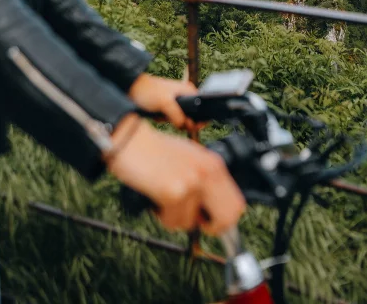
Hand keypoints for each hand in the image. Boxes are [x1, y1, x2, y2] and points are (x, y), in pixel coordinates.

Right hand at [106, 118, 245, 235]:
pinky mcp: (175, 192)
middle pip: (226, 219)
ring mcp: (192, 182)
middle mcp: (207, 172)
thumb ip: (204, 180)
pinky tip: (155, 197)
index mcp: (213, 163)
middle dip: (210, 227)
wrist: (129, 140)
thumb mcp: (188, 158)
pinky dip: (162, 216)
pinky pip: (173, 222)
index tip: (209, 221)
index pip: (236, 204)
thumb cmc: (153, 150)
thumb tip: (213, 211)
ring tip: (164, 198)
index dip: (224, 220)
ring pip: (191, 224)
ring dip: (175, 217)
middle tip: (193, 220)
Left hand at [128, 73, 196, 130]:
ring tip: (161, 114)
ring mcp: (176, 103)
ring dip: (170, 121)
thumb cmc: (148, 91)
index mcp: (188, 91)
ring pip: (180, 120)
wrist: (131, 89)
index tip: (190, 125)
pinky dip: (164, 120)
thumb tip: (184, 125)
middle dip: (181, 122)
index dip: (199, 120)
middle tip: (170, 119)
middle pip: (192, 117)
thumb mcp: (164, 102)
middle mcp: (184, 96)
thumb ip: (177, 115)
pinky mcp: (167, 108)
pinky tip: (157, 115)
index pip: (202, 108)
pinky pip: (170, 120)